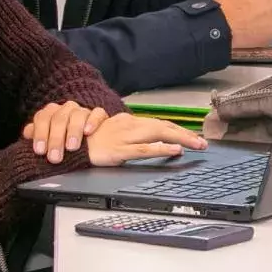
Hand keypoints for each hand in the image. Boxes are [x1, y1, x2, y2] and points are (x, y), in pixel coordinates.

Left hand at [23, 102, 109, 162]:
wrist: (98, 141)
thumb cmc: (68, 142)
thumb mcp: (50, 140)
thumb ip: (39, 134)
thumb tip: (27, 133)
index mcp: (52, 112)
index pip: (42, 118)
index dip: (40, 134)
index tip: (40, 151)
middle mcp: (66, 108)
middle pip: (59, 119)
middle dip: (55, 139)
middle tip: (54, 158)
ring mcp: (84, 110)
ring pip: (77, 115)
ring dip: (73, 131)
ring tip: (71, 148)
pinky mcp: (100, 115)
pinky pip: (97, 113)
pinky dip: (92, 121)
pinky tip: (88, 132)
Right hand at [85, 113, 208, 166]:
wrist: (68, 145)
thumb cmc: (90, 140)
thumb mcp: (115, 133)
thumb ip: (134, 136)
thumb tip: (157, 142)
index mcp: (129, 121)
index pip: (159, 124)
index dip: (177, 129)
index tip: (192, 136)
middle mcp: (130, 125)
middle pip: (164, 127)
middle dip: (185, 134)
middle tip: (202, 143)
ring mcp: (125, 137)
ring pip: (159, 134)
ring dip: (181, 138)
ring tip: (197, 145)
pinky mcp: (119, 150)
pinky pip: (144, 149)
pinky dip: (161, 149)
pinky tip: (174, 150)